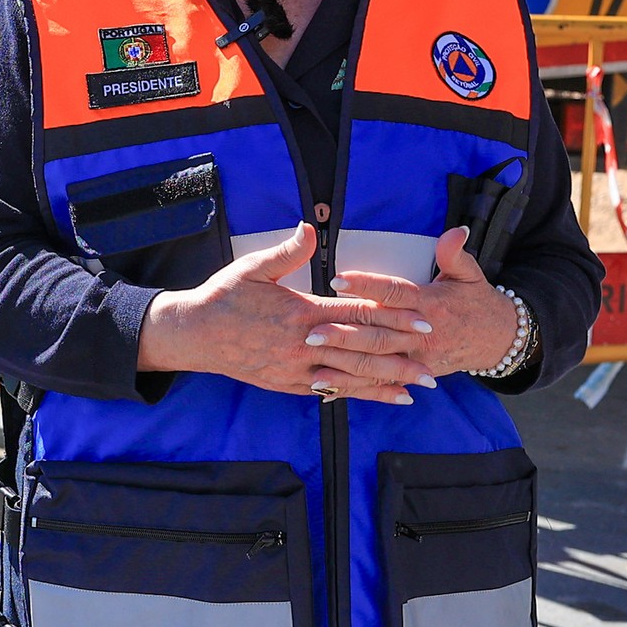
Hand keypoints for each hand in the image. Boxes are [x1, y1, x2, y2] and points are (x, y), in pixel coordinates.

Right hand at [135, 224, 436, 405]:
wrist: (194, 334)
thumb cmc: (224, 297)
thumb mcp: (252, 268)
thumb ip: (287, 252)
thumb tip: (310, 229)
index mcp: (299, 313)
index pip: (356, 315)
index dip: (392, 319)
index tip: (422, 320)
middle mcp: (302, 345)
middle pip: (361, 351)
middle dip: (400, 355)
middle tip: (432, 360)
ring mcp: (295, 369)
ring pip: (350, 377)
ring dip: (387, 382)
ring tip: (419, 387)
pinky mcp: (288, 385)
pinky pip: (331, 391)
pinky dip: (360, 395)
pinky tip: (384, 397)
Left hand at [330, 226, 524, 377]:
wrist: (496, 340)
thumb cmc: (475, 301)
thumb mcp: (470, 274)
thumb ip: (455, 254)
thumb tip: (456, 230)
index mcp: (430, 304)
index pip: (394, 293)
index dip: (367, 286)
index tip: (337, 279)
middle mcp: (421, 334)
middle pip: (379, 332)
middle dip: (346, 333)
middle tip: (313, 330)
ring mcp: (416, 358)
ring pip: (376, 362)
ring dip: (344, 363)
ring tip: (313, 360)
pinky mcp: (412, 374)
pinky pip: (378, 382)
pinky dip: (352, 385)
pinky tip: (323, 385)